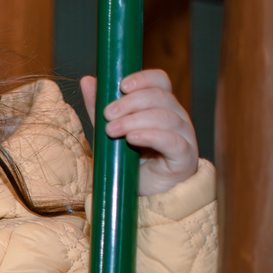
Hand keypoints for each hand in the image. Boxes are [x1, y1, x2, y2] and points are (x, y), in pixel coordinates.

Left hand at [80, 70, 198, 195]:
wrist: (143, 194)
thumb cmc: (129, 161)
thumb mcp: (109, 130)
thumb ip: (99, 107)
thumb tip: (87, 80)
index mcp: (160, 105)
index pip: (160, 81)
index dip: (143, 78)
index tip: (121, 85)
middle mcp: (176, 116)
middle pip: (160, 97)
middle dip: (130, 102)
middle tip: (108, 114)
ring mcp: (184, 136)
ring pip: (166, 117)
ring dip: (135, 120)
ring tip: (112, 130)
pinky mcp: (184, 157)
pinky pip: (173, 141)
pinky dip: (151, 136)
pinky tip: (132, 138)